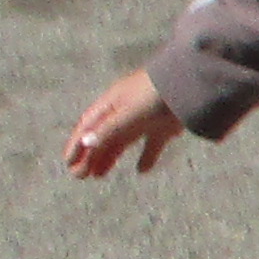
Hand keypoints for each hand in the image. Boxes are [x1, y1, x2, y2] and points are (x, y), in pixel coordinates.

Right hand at [63, 70, 179, 177]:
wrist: (191, 82)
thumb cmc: (154, 94)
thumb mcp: (128, 113)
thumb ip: (108, 129)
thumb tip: (85, 143)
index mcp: (112, 103)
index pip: (88, 126)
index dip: (77, 144)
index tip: (68, 163)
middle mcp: (126, 110)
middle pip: (103, 136)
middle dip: (90, 155)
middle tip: (80, 176)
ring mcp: (145, 117)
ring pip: (122, 141)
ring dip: (109, 157)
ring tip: (99, 176)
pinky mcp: (165, 126)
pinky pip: (152, 144)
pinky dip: (146, 157)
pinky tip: (141, 171)